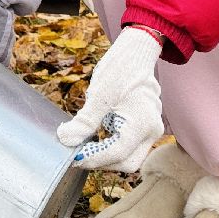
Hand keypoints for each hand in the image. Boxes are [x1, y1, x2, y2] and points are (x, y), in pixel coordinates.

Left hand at [56, 26, 164, 171]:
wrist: (134, 55)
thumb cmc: (119, 70)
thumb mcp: (99, 95)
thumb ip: (84, 122)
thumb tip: (66, 139)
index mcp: (143, 123)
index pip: (118, 153)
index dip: (94, 159)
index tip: (74, 157)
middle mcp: (152, 131)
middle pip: (127, 162)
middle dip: (102, 162)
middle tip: (78, 154)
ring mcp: (151, 131)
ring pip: (129, 158)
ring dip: (106, 157)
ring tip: (84, 147)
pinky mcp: (144, 129)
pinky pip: (129, 147)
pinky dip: (111, 148)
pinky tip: (95, 141)